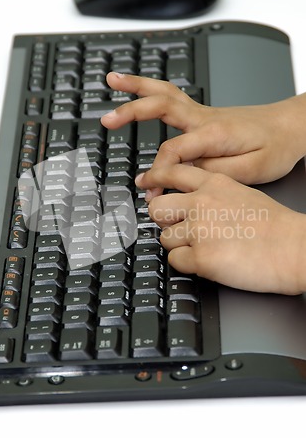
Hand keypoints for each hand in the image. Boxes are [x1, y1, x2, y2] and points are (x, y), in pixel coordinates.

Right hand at [101, 73, 305, 195]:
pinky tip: (140, 91)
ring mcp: (203, 113)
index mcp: (214, 132)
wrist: (292, 126)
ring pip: (164, 93)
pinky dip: (151, 91)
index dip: (158, 173)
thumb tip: (187, 171)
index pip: (173, 150)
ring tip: (112, 79)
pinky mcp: (203, 115)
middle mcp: (204, 117)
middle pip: (160, 106)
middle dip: (131, 112)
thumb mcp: (252, 170)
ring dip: (136, 86)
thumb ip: (215, 170)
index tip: (151, 190)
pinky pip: (172, 98)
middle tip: (107, 120)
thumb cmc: (276, 147)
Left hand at [136, 165, 305, 294]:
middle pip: (157, 208)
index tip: (146, 182)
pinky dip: (187, 264)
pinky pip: (175, 261)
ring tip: (203, 248)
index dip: (155, 178)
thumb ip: (213, 194)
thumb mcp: (241, 194)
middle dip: (163, 220)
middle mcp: (201, 203)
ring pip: (164, 238)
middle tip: (176, 227)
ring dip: (179, 245)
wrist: (293, 248)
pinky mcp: (200, 257)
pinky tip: (207, 261)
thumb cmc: (275, 226)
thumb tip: (192, 202)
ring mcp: (198, 229)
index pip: (172, 173)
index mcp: (213, 184)